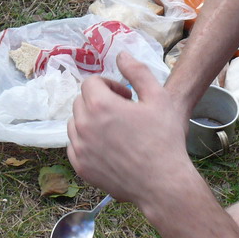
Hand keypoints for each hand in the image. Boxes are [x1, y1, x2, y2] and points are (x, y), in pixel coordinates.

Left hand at [67, 52, 194, 207]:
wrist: (163, 183)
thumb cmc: (164, 139)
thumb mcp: (158, 98)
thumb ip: (137, 71)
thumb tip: (121, 54)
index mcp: (100, 105)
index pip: (91, 83)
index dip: (109, 85)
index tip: (126, 96)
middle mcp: (83, 125)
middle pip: (81, 102)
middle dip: (99, 101)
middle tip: (123, 112)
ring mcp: (80, 148)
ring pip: (75, 124)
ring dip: (91, 121)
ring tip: (115, 130)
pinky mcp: (81, 167)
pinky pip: (74, 146)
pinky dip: (86, 142)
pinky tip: (108, 147)